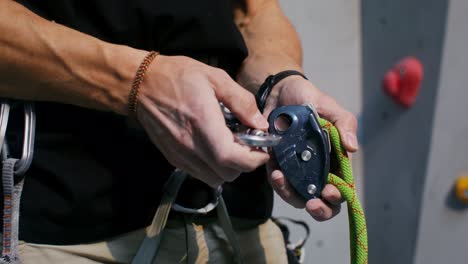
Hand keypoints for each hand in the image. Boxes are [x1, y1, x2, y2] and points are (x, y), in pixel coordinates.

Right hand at [136, 55, 269, 186]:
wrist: (142, 85)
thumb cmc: (179, 77)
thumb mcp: (216, 78)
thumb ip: (242, 102)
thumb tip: (260, 124)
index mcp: (204, 125)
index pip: (234, 160)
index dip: (254, 160)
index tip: (261, 149)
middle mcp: (191, 146)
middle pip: (228, 174)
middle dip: (244, 164)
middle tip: (247, 145)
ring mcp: (181, 155)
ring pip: (214, 179)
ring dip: (227, 168)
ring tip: (229, 147)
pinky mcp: (173, 158)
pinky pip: (199, 174)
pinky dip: (212, 168)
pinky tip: (212, 147)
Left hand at [264, 75, 357, 220]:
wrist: (279, 91)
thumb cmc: (309, 98)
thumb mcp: (329, 107)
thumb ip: (344, 124)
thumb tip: (353, 146)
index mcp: (334, 160)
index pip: (342, 188)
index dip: (337, 197)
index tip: (328, 191)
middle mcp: (316, 170)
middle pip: (321, 202)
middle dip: (319, 209)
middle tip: (311, 203)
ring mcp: (296, 171)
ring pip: (296, 197)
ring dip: (289, 194)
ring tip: (281, 178)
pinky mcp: (277, 166)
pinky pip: (277, 182)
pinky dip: (276, 181)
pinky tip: (274, 170)